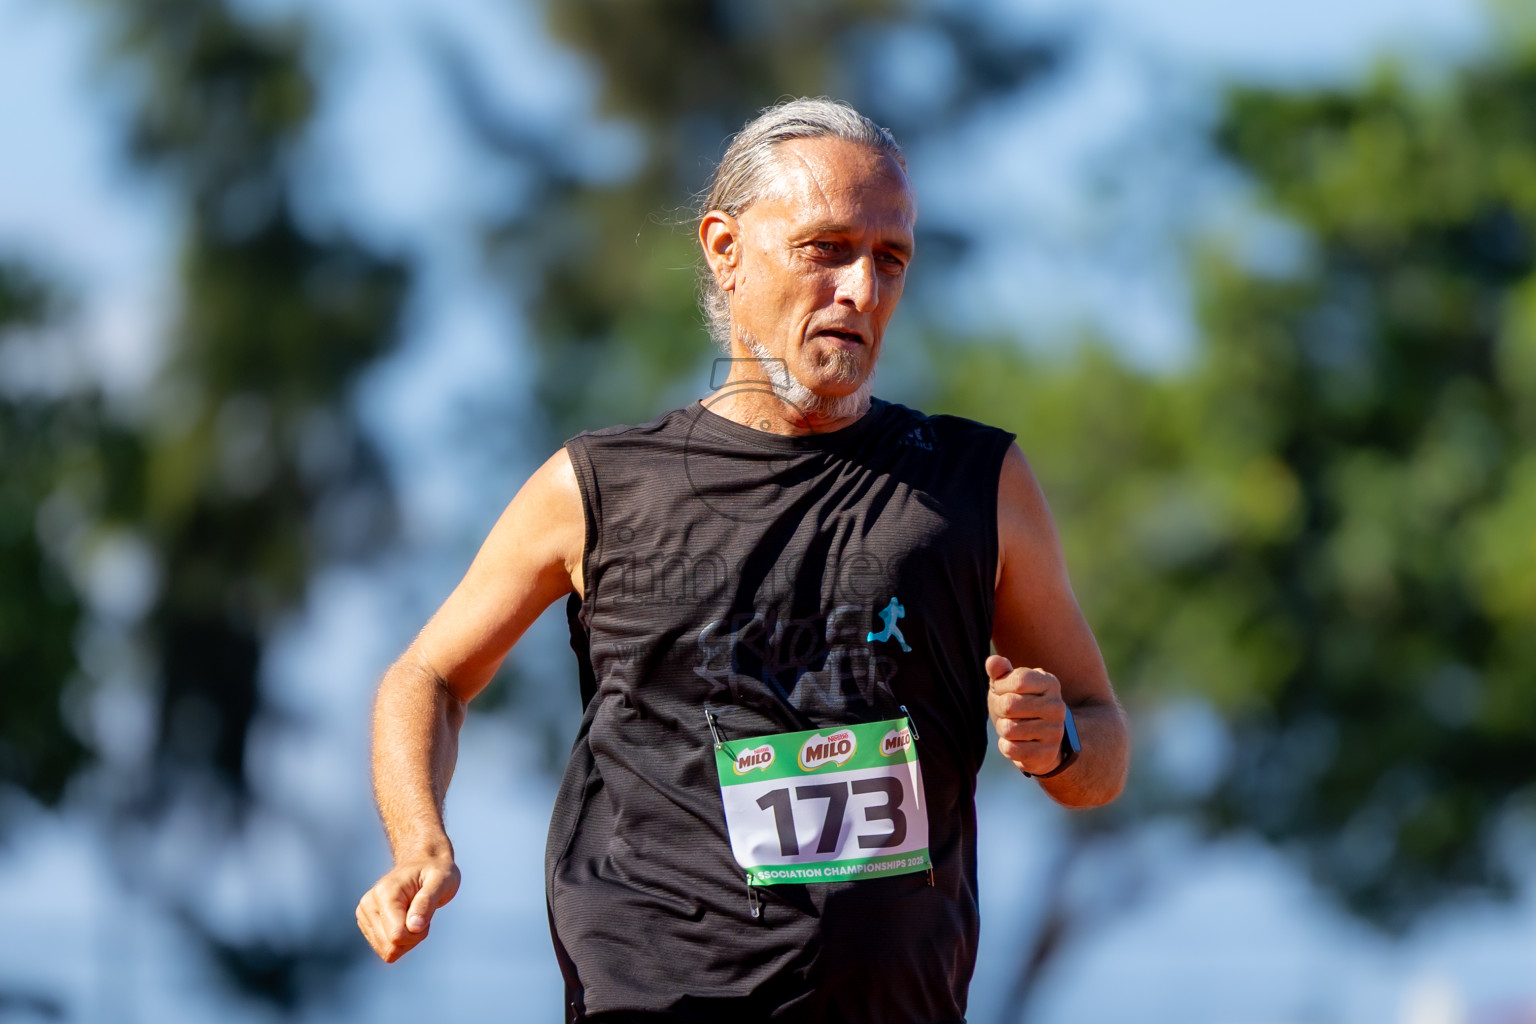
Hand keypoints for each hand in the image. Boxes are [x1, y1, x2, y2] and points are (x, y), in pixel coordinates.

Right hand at [356, 854, 460, 962]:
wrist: (423, 863)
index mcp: (385, 893)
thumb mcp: (442, 882)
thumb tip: (414, 928)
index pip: (397, 936)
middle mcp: (368, 904)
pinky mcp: (366, 924)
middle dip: (413, 938)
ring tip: (414, 914)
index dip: (418, 933)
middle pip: (391, 947)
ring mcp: (364, 915)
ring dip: (408, 939)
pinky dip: (401, 940)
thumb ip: (427, 903)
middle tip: (422, 914)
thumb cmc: (436, 872)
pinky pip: (385, 950)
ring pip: (387, 951)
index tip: (426, 915)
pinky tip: (406, 920)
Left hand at [985, 655, 1067, 776]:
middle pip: (1010, 705)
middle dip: (1000, 709)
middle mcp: (1057, 707)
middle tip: (1007, 712)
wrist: (1039, 739)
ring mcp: (1054, 732)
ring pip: (1009, 729)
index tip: (1002, 690)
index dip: (1001, 686)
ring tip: (1012, 726)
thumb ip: (1000, 671)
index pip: (1018, 680)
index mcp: (1050, 683)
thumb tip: (992, 661)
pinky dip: (1006, 746)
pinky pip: (1011, 749)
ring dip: (1002, 728)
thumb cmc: (1018, 704)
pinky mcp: (1047, 754)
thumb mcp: (1008, 685)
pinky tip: (1015, 742)